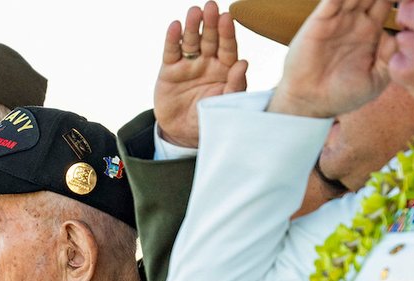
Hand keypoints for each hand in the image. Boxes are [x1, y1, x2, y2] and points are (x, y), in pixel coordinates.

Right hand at [155, 2, 247, 147]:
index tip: (227, 18)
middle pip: (210, 39)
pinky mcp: (169, 70)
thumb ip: (235, 85)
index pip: (228, 48)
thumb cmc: (210, 119)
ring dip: (193, 26)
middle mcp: (208, 63)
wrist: (183, 134)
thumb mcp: (225, 106)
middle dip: (211, 23)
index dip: (228, 33)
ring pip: (191, 41)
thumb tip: (243, 63)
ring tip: (194, 12)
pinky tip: (175, 26)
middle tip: (211, 6)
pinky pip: (171, 51)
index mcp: (225, 69)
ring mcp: (188, 64)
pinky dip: (173, 39)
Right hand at [269, 0, 393, 117]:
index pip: (389, 2)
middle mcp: (357, 20)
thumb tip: (402, 35)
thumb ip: (391, 57)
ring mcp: (338, 18)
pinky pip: (332, 0)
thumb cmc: (344, 94)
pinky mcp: (320, 20)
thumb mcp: (376, 80)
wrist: (312, 103)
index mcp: (373, 32)